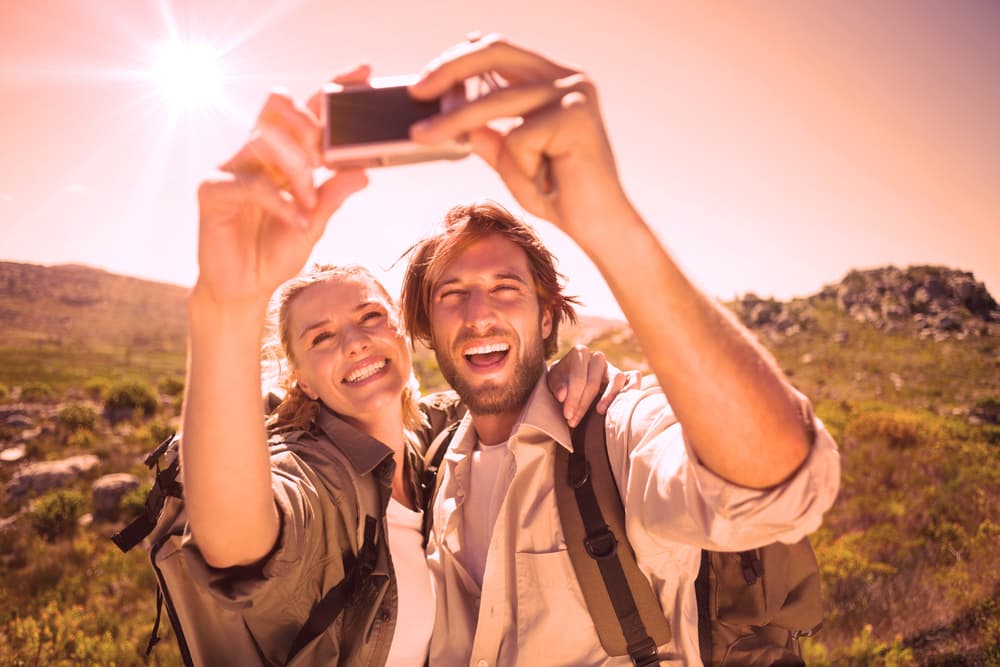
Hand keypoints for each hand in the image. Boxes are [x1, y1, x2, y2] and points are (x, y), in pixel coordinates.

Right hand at [193, 67, 370, 304]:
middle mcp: (254, 154)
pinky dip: (280, 202)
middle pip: (278, 110)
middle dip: (310, 127)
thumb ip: (333, 195)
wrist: (245, 289)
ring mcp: (231, 169)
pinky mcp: (213, 191)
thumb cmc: (275, 252)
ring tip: (311, 207)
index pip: (305, 112)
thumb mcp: (315, 223)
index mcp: (281, 156)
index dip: (331, 89)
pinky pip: (251, 184)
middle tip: (327, 156)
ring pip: (266, 144)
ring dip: (298, 175)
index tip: (363, 71)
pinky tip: (297, 220)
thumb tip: (363, 170)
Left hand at [409, 35, 630, 231]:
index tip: (423, 83)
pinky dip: (520, 170)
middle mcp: (568, 77)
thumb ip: (486, 132)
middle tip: (415, 93)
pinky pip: (518, 139)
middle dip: (448, 70)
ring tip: (422, 138)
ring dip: (454, 124)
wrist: (600, 227)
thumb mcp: (510, 159)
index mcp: (554, 79)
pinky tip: (546, 184)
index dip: (457, 60)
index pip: (498, 50)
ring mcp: (575, 93)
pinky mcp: (576, 117)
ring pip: (496, 102)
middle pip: (495, 52)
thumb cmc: (557, 195)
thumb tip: (448, 105)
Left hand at [547, 344, 640, 426]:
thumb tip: (563, 395)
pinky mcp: (625, 375)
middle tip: (574, 421)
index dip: (573, 397)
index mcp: (580, 353)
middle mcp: (598, 357)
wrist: (569, 381)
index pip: (579, 376)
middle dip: (583, 404)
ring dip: (609, 397)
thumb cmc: (561, 381)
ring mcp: (612, 366)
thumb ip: (557, 386)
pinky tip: (623, 405)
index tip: (567, 415)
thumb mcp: (553, 382)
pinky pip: (635, 378)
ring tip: (599, 412)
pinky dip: (633, 389)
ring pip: (618, 378)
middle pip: (594, 382)